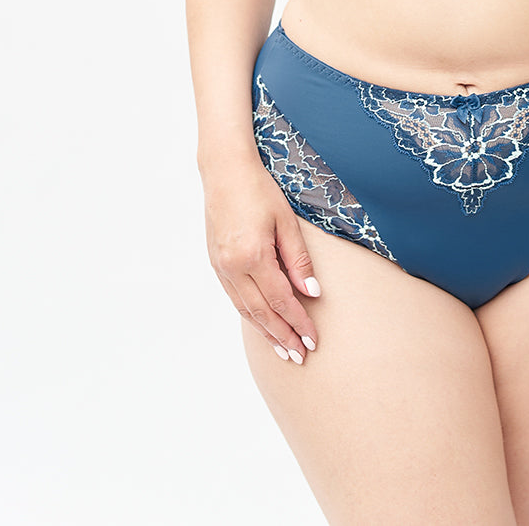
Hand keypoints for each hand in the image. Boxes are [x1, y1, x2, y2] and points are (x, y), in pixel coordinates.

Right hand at [204, 160, 320, 364]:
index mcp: (253, 256)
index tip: (313, 339)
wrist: (225, 171)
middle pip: (262, 313)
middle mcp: (233, 267)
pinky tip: (261, 324)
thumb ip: (299, 261)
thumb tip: (313, 294)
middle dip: (283, 336)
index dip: (298, 322)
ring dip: (265, 332)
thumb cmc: (260, 190)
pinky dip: (250, 315)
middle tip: (300, 355)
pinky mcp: (215, 263)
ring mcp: (221, 267)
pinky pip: (234, 298)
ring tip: (283, 350)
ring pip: (245, 310)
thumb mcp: (286, 222)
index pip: (280, 300)